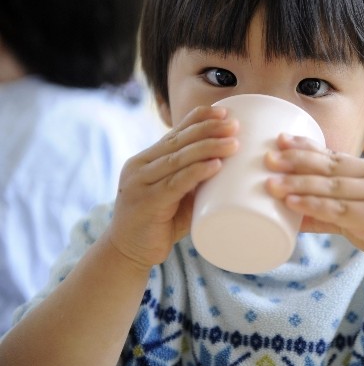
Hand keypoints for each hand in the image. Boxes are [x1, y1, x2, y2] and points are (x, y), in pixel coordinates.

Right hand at [108, 106, 238, 269]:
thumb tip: (230, 168)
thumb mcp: (177, 197)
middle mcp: (140, 166)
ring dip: (209, 148)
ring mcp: (140, 183)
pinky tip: (216, 165)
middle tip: (234, 125)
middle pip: (179, 141)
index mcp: (147, 159)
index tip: (224, 111)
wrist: (127, 254)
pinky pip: (175, 183)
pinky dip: (197, 172)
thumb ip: (195, 182)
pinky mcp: (146, 203)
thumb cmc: (159, 224)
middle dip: (209, 129)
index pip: (175, 132)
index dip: (199, 119)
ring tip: (233, 143)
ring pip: (179, 158)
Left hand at [265, 134, 363, 277]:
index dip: (306, 146)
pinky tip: (292, 203)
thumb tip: (290, 213)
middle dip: (296, 160)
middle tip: (268, 158)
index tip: (280, 140)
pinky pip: (338, 209)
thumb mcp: (356, 216)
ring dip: (298, 184)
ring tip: (271, 183)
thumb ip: (327, 212)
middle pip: (329, 166)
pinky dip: (313, 205)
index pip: (334, 154)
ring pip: (331, 186)